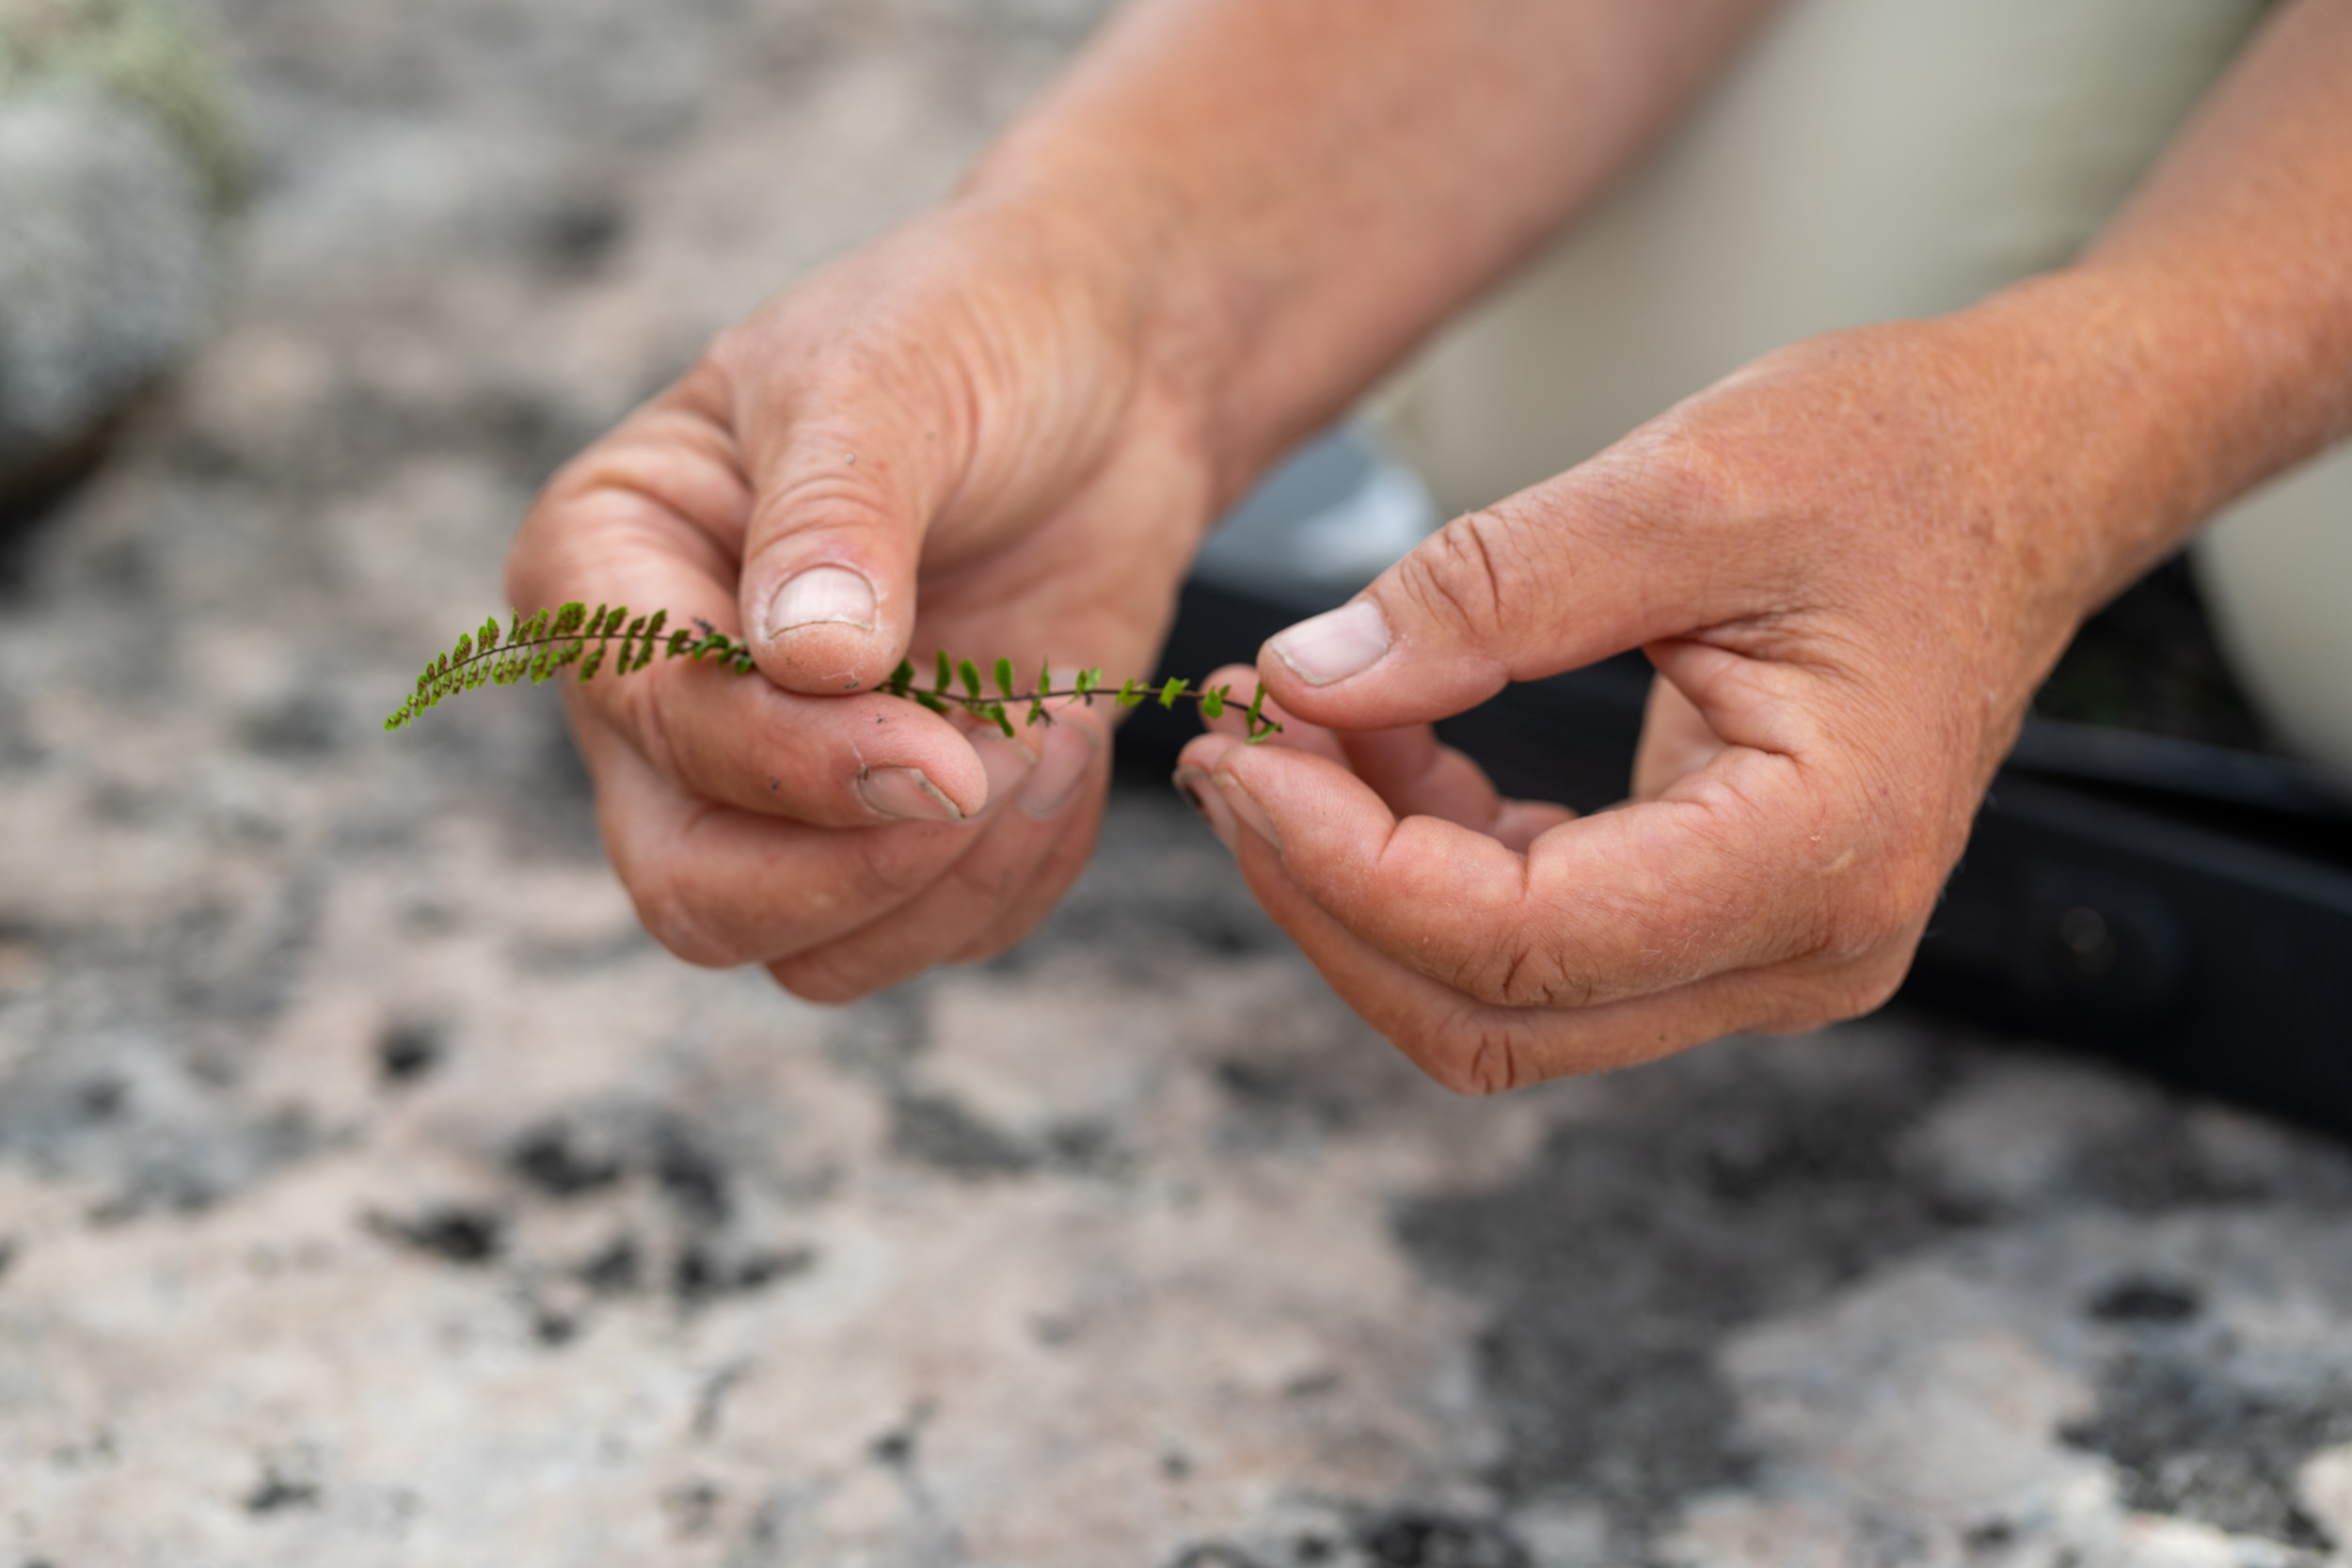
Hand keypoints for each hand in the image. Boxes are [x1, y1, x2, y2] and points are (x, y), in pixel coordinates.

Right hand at [506, 193, 1213, 999]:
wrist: (1112, 366)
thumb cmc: (970, 336)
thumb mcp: (885, 385)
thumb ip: (834, 518)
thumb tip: (805, 668)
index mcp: (606, 571)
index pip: (651, 728)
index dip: (788, 761)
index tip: (938, 738)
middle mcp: (667, 704)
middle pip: (693, 894)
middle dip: (857, 871)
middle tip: (989, 779)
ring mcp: (780, 782)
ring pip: (812, 949)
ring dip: (953, 883)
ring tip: (1048, 739)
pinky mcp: (898, 826)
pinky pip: (932, 934)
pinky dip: (1016, 876)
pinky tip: (1067, 748)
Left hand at [1177, 302, 2162, 1091]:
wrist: (2018, 473)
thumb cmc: (1897, 461)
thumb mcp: (1683, 486)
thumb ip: (1486, 593)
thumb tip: (1304, 679)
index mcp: (1816, 857)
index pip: (1519, 943)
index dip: (1343, 862)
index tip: (1245, 740)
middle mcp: (1801, 951)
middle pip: (1487, 1012)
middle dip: (1325, 891)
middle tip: (1232, 743)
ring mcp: (1764, 956)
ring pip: (1492, 1002)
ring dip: (1360, 884)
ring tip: (1286, 731)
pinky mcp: (1719, 925)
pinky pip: (1528, 948)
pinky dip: (1423, 865)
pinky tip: (1375, 748)